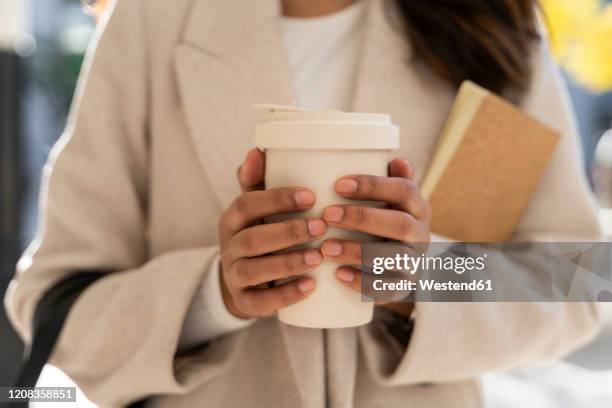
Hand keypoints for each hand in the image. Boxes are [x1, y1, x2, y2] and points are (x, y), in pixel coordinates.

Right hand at [218, 149, 326, 318]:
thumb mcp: (255, 207)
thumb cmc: (260, 232)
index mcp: (232, 218)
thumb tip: (257, 150)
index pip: (247, 204)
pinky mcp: (244, 302)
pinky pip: (260, 302)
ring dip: (288, 262)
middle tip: (321, 227)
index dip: (277, 199)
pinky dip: (285, 295)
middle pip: (252, 239)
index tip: (311, 196)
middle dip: (288, 232)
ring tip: (318, 258)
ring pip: (254, 270)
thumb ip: (257, 182)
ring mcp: (234, 276)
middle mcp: (228, 246)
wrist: (245, 280)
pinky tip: (310, 287)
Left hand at [320, 158, 429, 315]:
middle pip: (399, 224)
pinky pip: (388, 288)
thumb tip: (397, 160)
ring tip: (326, 248)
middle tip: (326, 215)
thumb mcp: (389, 201)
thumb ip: (390, 181)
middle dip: (362, 218)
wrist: (399, 267)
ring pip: (394, 258)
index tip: (338, 185)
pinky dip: (362, 282)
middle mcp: (423, 234)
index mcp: (418, 208)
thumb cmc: (384, 223)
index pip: (404, 190)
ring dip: (357, 252)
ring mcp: (416, 263)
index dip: (372, 186)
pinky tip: (338, 274)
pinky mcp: (404, 288)